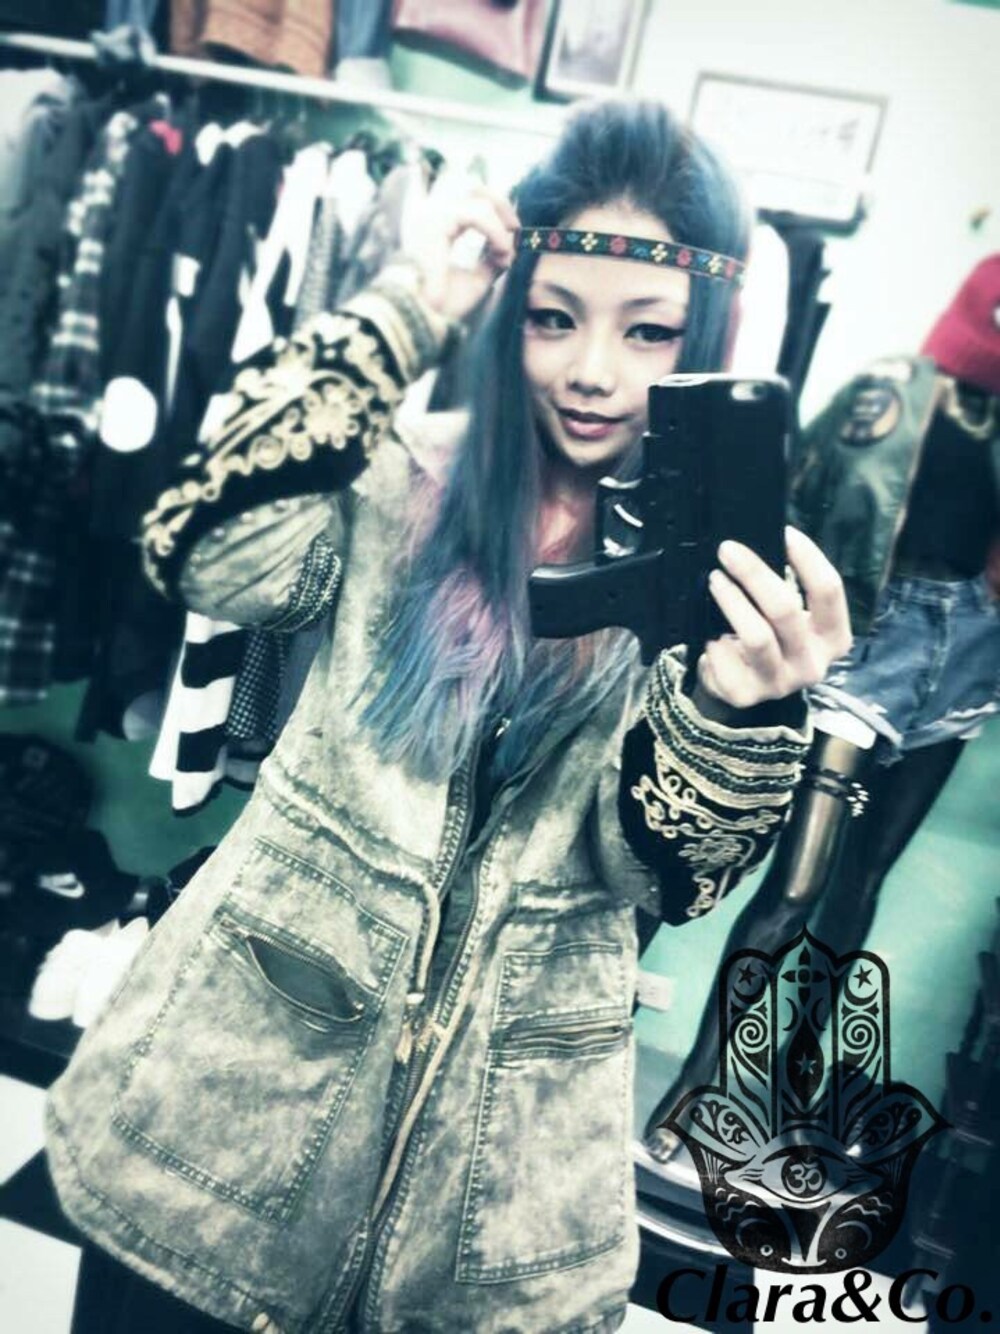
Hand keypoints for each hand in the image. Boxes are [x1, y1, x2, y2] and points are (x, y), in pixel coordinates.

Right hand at [404, 185, 517, 324]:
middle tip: (515, 230)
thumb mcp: (476, 278)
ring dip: (499, 219)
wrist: (422, 320)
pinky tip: (501, 250)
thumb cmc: (443, 306)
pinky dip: (495, 231)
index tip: (512, 231)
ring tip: (506, 248)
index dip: (494, 206)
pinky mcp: (436, 222)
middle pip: (472, 184)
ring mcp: (430, 214)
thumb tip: (511, 245)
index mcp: (434, 224)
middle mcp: (429, 213)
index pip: (467, 195)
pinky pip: (478, 213)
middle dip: (500, 203)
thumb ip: (491, 259)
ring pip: (477, 194)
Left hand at [696, 526, 851, 709]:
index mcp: (834, 638)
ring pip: (756, 636)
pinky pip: (725, 658)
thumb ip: (789, 588)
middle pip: (785, 610)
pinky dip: (713, 638)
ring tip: (715, 579)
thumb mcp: (794, 617)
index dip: (808, 557)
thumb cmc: (774, 638)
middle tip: (728, 550)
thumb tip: (764, 538)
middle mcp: (813, 665)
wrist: (747, 687)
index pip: (828, 590)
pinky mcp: (747, 695)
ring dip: (732, 600)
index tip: (784, 532)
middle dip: (754, 574)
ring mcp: (780, 683)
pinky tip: (708, 630)